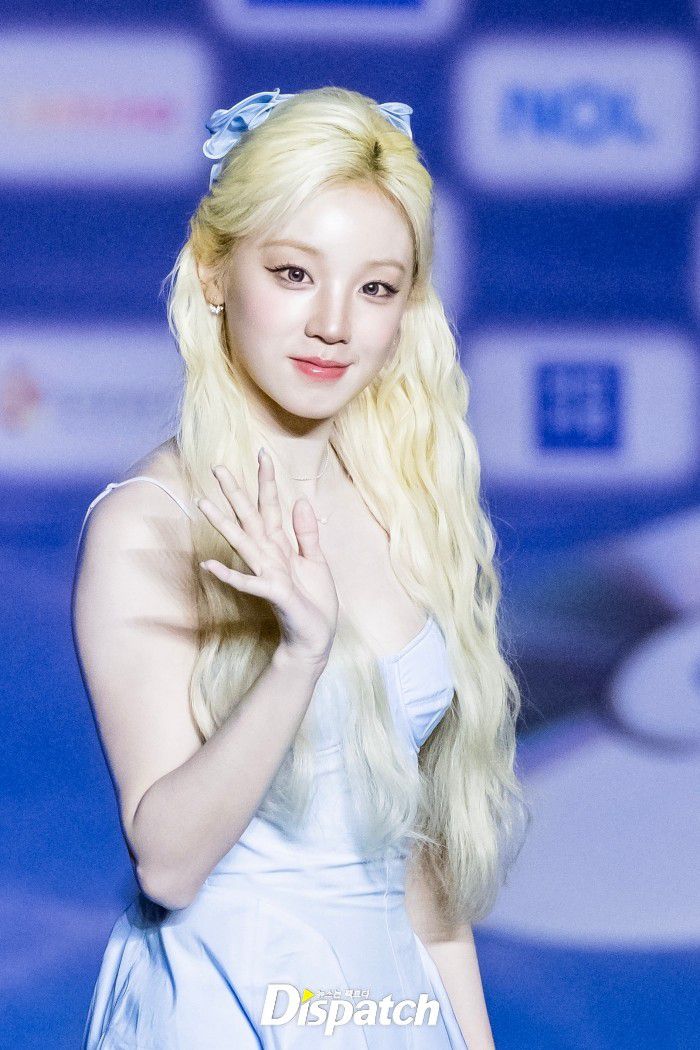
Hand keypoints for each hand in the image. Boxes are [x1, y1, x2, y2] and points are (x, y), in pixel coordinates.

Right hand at [196, 449, 338, 665]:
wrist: (315, 635)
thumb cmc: (314, 600)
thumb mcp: (315, 561)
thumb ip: (306, 533)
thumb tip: (300, 501)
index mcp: (281, 545)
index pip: (271, 507)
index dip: (267, 481)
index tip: (263, 453)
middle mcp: (269, 555)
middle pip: (250, 517)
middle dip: (235, 493)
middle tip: (217, 467)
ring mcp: (268, 573)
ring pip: (243, 543)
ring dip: (223, 524)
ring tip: (203, 504)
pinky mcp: (273, 593)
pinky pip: (247, 582)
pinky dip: (229, 574)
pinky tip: (208, 564)